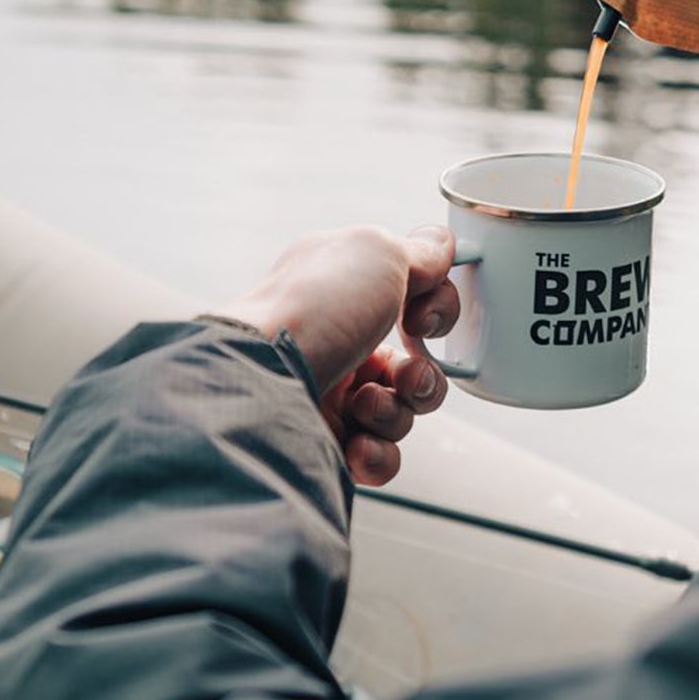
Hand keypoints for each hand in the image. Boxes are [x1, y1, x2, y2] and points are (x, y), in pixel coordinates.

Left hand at [214, 225, 458, 485]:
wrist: (257, 382)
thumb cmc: (314, 309)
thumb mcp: (377, 252)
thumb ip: (419, 250)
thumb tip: (441, 244)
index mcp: (342, 290)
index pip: (411, 300)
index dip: (433, 313)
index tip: (423, 320)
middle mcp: (335, 339)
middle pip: (411, 366)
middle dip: (421, 375)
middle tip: (402, 375)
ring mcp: (327, 393)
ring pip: (399, 411)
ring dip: (396, 411)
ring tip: (363, 406)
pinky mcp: (320, 441)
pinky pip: (377, 455)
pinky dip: (378, 452)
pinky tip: (357, 443)